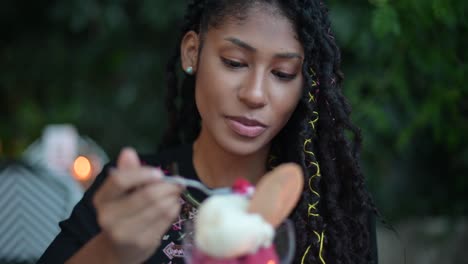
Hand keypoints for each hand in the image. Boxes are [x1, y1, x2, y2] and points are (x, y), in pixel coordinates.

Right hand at [92, 147, 182, 263]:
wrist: (119, 249)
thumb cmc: (122, 213)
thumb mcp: (120, 193)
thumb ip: (126, 172)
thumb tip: (128, 152)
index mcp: (102, 199)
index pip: (120, 181)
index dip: (142, 174)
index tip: (159, 173)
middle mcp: (109, 217)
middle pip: (147, 195)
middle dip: (167, 186)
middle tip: (178, 182)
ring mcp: (126, 233)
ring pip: (160, 207)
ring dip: (173, 197)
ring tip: (175, 193)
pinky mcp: (143, 243)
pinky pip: (166, 220)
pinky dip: (174, 209)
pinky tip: (173, 206)